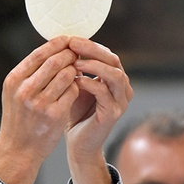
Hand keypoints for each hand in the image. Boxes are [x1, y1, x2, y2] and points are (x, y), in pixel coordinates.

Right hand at [0, 36, 78, 183]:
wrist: (17, 150)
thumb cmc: (18, 119)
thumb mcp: (14, 93)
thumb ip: (29, 73)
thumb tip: (52, 49)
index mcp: (14, 80)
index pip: (39, 54)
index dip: (57, 44)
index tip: (68, 40)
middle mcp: (25, 90)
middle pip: (55, 61)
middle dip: (70, 55)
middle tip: (78, 54)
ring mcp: (40, 103)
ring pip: (67, 74)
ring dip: (75, 70)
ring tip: (76, 72)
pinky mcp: (55, 114)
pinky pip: (73, 91)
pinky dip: (76, 87)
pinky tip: (74, 89)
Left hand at [64, 37, 132, 183]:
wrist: (78, 144)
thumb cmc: (74, 113)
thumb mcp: (74, 85)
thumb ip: (74, 68)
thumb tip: (61, 43)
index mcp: (114, 78)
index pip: (106, 53)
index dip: (89, 44)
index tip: (69, 38)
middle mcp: (122, 88)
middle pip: (113, 59)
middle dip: (92, 50)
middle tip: (72, 44)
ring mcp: (120, 101)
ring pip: (114, 74)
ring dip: (93, 65)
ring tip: (74, 62)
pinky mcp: (112, 114)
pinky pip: (104, 92)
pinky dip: (89, 83)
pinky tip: (75, 80)